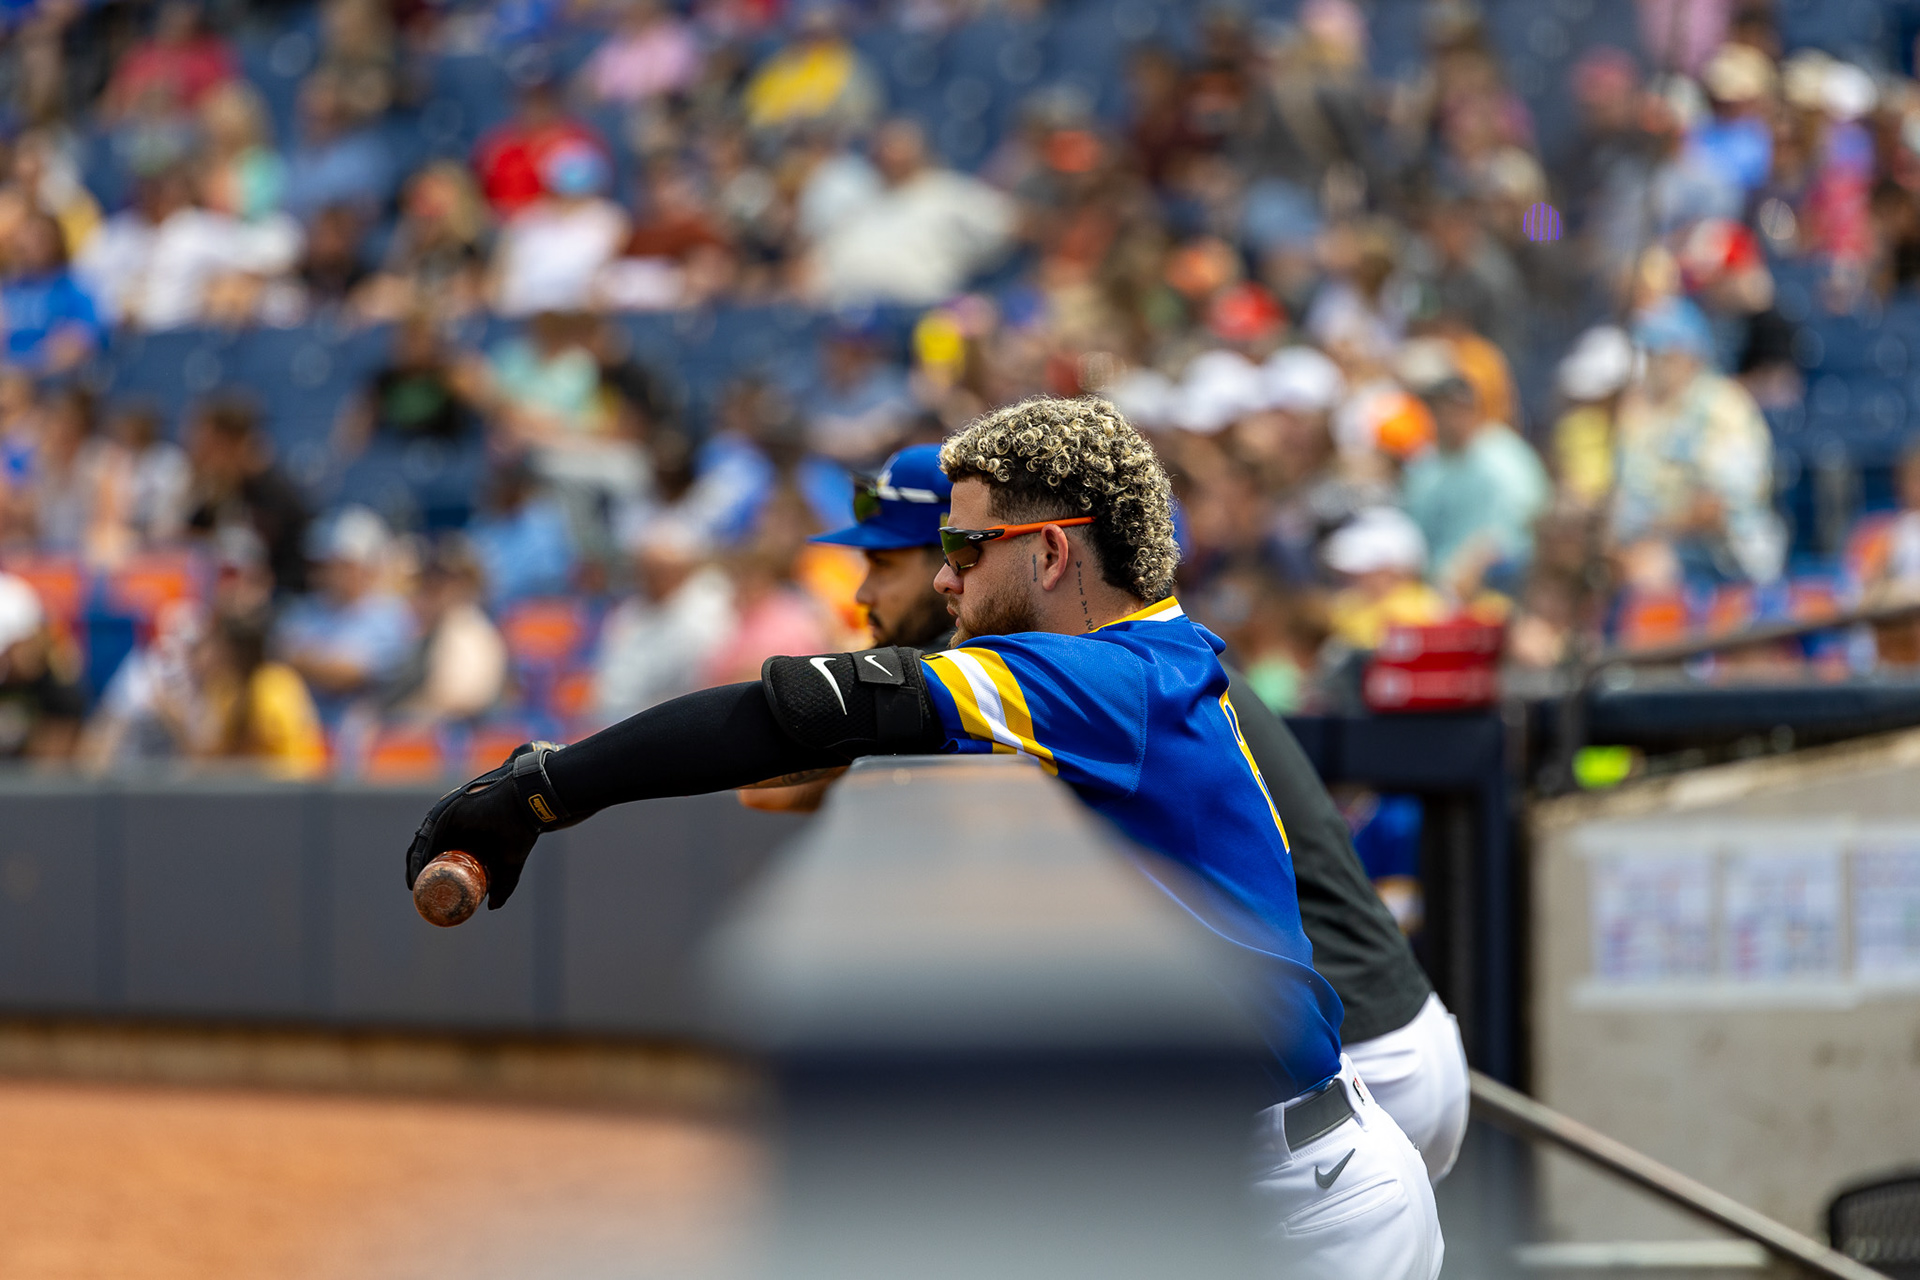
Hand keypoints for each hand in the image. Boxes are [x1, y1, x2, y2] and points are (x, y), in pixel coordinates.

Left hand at [405, 758, 544, 909]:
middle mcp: (451, 824)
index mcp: (464, 832)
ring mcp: (446, 816)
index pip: (439, 855)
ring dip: (415, 867)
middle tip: (421, 895)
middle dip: (421, 874)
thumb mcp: (510, 863)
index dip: (431, 875)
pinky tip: (416, 872)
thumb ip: (504, 885)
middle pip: (427, 851)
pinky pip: (426, 836)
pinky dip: (419, 855)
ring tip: (417, 889)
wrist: (527, 805)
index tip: (431, 895)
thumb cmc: (522, 829)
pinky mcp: (444, 812)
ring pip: (423, 845)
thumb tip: (493, 907)